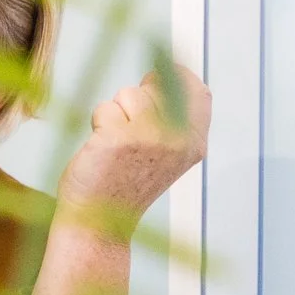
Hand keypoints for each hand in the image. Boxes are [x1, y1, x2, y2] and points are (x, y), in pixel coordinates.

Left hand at [56, 65, 211, 232]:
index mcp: (194, 143)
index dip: (175, 77)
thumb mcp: (167, 154)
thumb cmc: (127, 183)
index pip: (197, 90)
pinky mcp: (117, 139)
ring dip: (114, 113)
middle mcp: (176, 139)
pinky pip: (104, 109)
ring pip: (128, 94)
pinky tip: (101, 150)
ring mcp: (148, 138)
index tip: (155, 82)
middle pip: (155, 87)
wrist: (101, 221)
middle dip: (135, 100)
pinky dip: (97, 124)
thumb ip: (175, 119)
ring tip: (114, 143)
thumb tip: (168, 73)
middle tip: (128, 131)